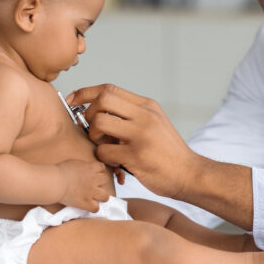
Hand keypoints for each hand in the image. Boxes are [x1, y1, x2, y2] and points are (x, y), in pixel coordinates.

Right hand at [57, 159, 112, 211]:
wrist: (56, 182)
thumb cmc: (60, 171)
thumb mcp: (74, 162)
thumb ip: (82, 165)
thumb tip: (83, 168)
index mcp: (91, 168)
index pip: (102, 167)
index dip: (98, 171)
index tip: (94, 173)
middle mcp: (94, 179)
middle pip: (105, 180)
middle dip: (100, 182)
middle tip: (93, 185)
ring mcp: (91, 192)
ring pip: (105, 196)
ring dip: (101, 197)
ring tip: (95, 198)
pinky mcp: (86, 202)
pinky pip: (96, 208)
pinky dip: (93, 208)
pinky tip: (89, 206)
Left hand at [67, 84, 202, 199]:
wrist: (190, 174)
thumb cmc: (169, 152)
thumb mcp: (156, 123)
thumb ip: (133, 115)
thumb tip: (100, 109)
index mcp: (148, 106)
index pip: (110, 89)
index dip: (86, 92)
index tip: (73, 100)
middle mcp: (145, 116)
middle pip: (102, 100)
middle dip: (88, 113)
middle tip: (92, 130)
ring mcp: (141, 135)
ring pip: (99, 123)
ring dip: (93, 136)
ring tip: (104, 146)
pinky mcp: (136, 156)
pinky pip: (104, 151)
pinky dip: (103, 157)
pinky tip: (114, 162)